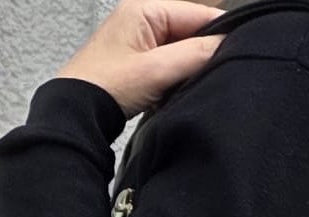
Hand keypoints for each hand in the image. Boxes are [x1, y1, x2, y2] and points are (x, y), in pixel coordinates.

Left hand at [55, 0, 228, 118]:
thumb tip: (225, 47)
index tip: (234, 57)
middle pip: (188, 32)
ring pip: (178, 51)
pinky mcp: (135, 63)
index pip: (197, 14)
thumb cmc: (107, 87)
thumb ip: (195, 55)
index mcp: (146, 8)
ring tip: (187, 88)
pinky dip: (172, 80)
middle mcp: (142, 18)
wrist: (73, 114)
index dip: (218, 36)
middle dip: (199, 56)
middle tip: (209, 78)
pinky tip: (171, 95)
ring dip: (185, 71)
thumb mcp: (157, 70)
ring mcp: (137, 41)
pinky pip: (165, 66)